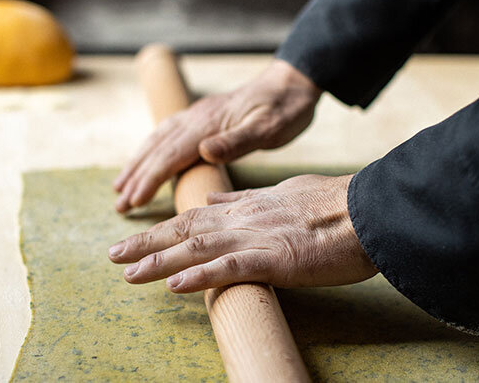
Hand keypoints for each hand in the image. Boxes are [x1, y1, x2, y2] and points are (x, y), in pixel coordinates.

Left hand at [108, 174, 377, 292]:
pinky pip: (230, 268)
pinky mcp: (275, 260)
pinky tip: (174, 285)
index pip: (196, 216)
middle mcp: (244, 219)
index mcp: (249, 206)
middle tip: (113, 255)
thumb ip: (250, 199)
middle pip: (186, 230)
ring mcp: (256, 238)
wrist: (364, 211)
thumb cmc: (332, 204)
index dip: (165, 228)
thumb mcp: (284, 193)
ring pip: (198, 248)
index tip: (140, 238)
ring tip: (128, 272)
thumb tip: (220, 202)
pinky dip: (199, 276)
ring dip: (160, 260)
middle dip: (147, 243)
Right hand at [113, 59, 321, 212]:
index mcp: (209, 124)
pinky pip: (167, 132)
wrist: (291, 82)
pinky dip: (151, 148)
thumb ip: (237, 140)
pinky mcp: (203, 115)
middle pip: (158, 149)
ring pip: (158, 140)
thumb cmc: (284, 108)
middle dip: (136, 177)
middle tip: (119, 204)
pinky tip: (146, 157)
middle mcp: (196, 117)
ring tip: (120, 185)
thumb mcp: (270, 127)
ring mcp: (197, 114)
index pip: (171, 155)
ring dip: (138, 163)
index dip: (149, 179)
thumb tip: (203, 151)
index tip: (132, 201)